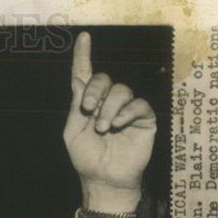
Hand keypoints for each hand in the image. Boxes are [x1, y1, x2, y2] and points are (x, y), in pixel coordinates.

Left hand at [64, 32, 155, 214]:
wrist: (104, 179)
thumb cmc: (86, 159)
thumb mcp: (73, 132)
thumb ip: (76, 106)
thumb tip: (79, 79)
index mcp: (88, 104)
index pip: (86, 75)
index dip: (83, 56)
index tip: (83, 37)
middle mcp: (108, 102)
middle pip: (104, 79)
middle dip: (94, 91)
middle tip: (88, 111)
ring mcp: (127, 109)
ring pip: (121, 90)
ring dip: (109, 108)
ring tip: (103, 128)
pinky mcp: (144, 119)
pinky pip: (138, 104)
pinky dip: (125, 113)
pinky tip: (118, 126)